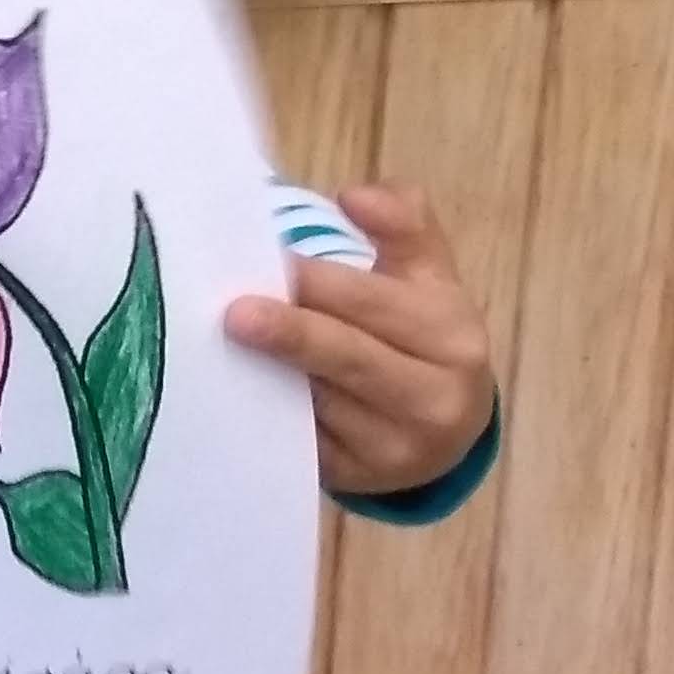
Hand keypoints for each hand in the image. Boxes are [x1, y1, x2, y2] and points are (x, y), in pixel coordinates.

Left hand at [225, 184, 496, 496]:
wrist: (445, 427)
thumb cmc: (423, 335)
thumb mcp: (428, 276)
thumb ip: (403, 223)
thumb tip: (356, 195)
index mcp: (453, 335)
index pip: (376, 304)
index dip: (321, 283)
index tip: (272, 262)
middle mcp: (433, 398)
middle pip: (349, 357)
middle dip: (291, 332)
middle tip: (233, 312)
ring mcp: (395, 448)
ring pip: (320, 404)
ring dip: (269, 374)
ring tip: (221, 344)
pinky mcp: (356, 478)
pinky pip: (304, 442)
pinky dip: (268, 413)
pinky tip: (233, 388)